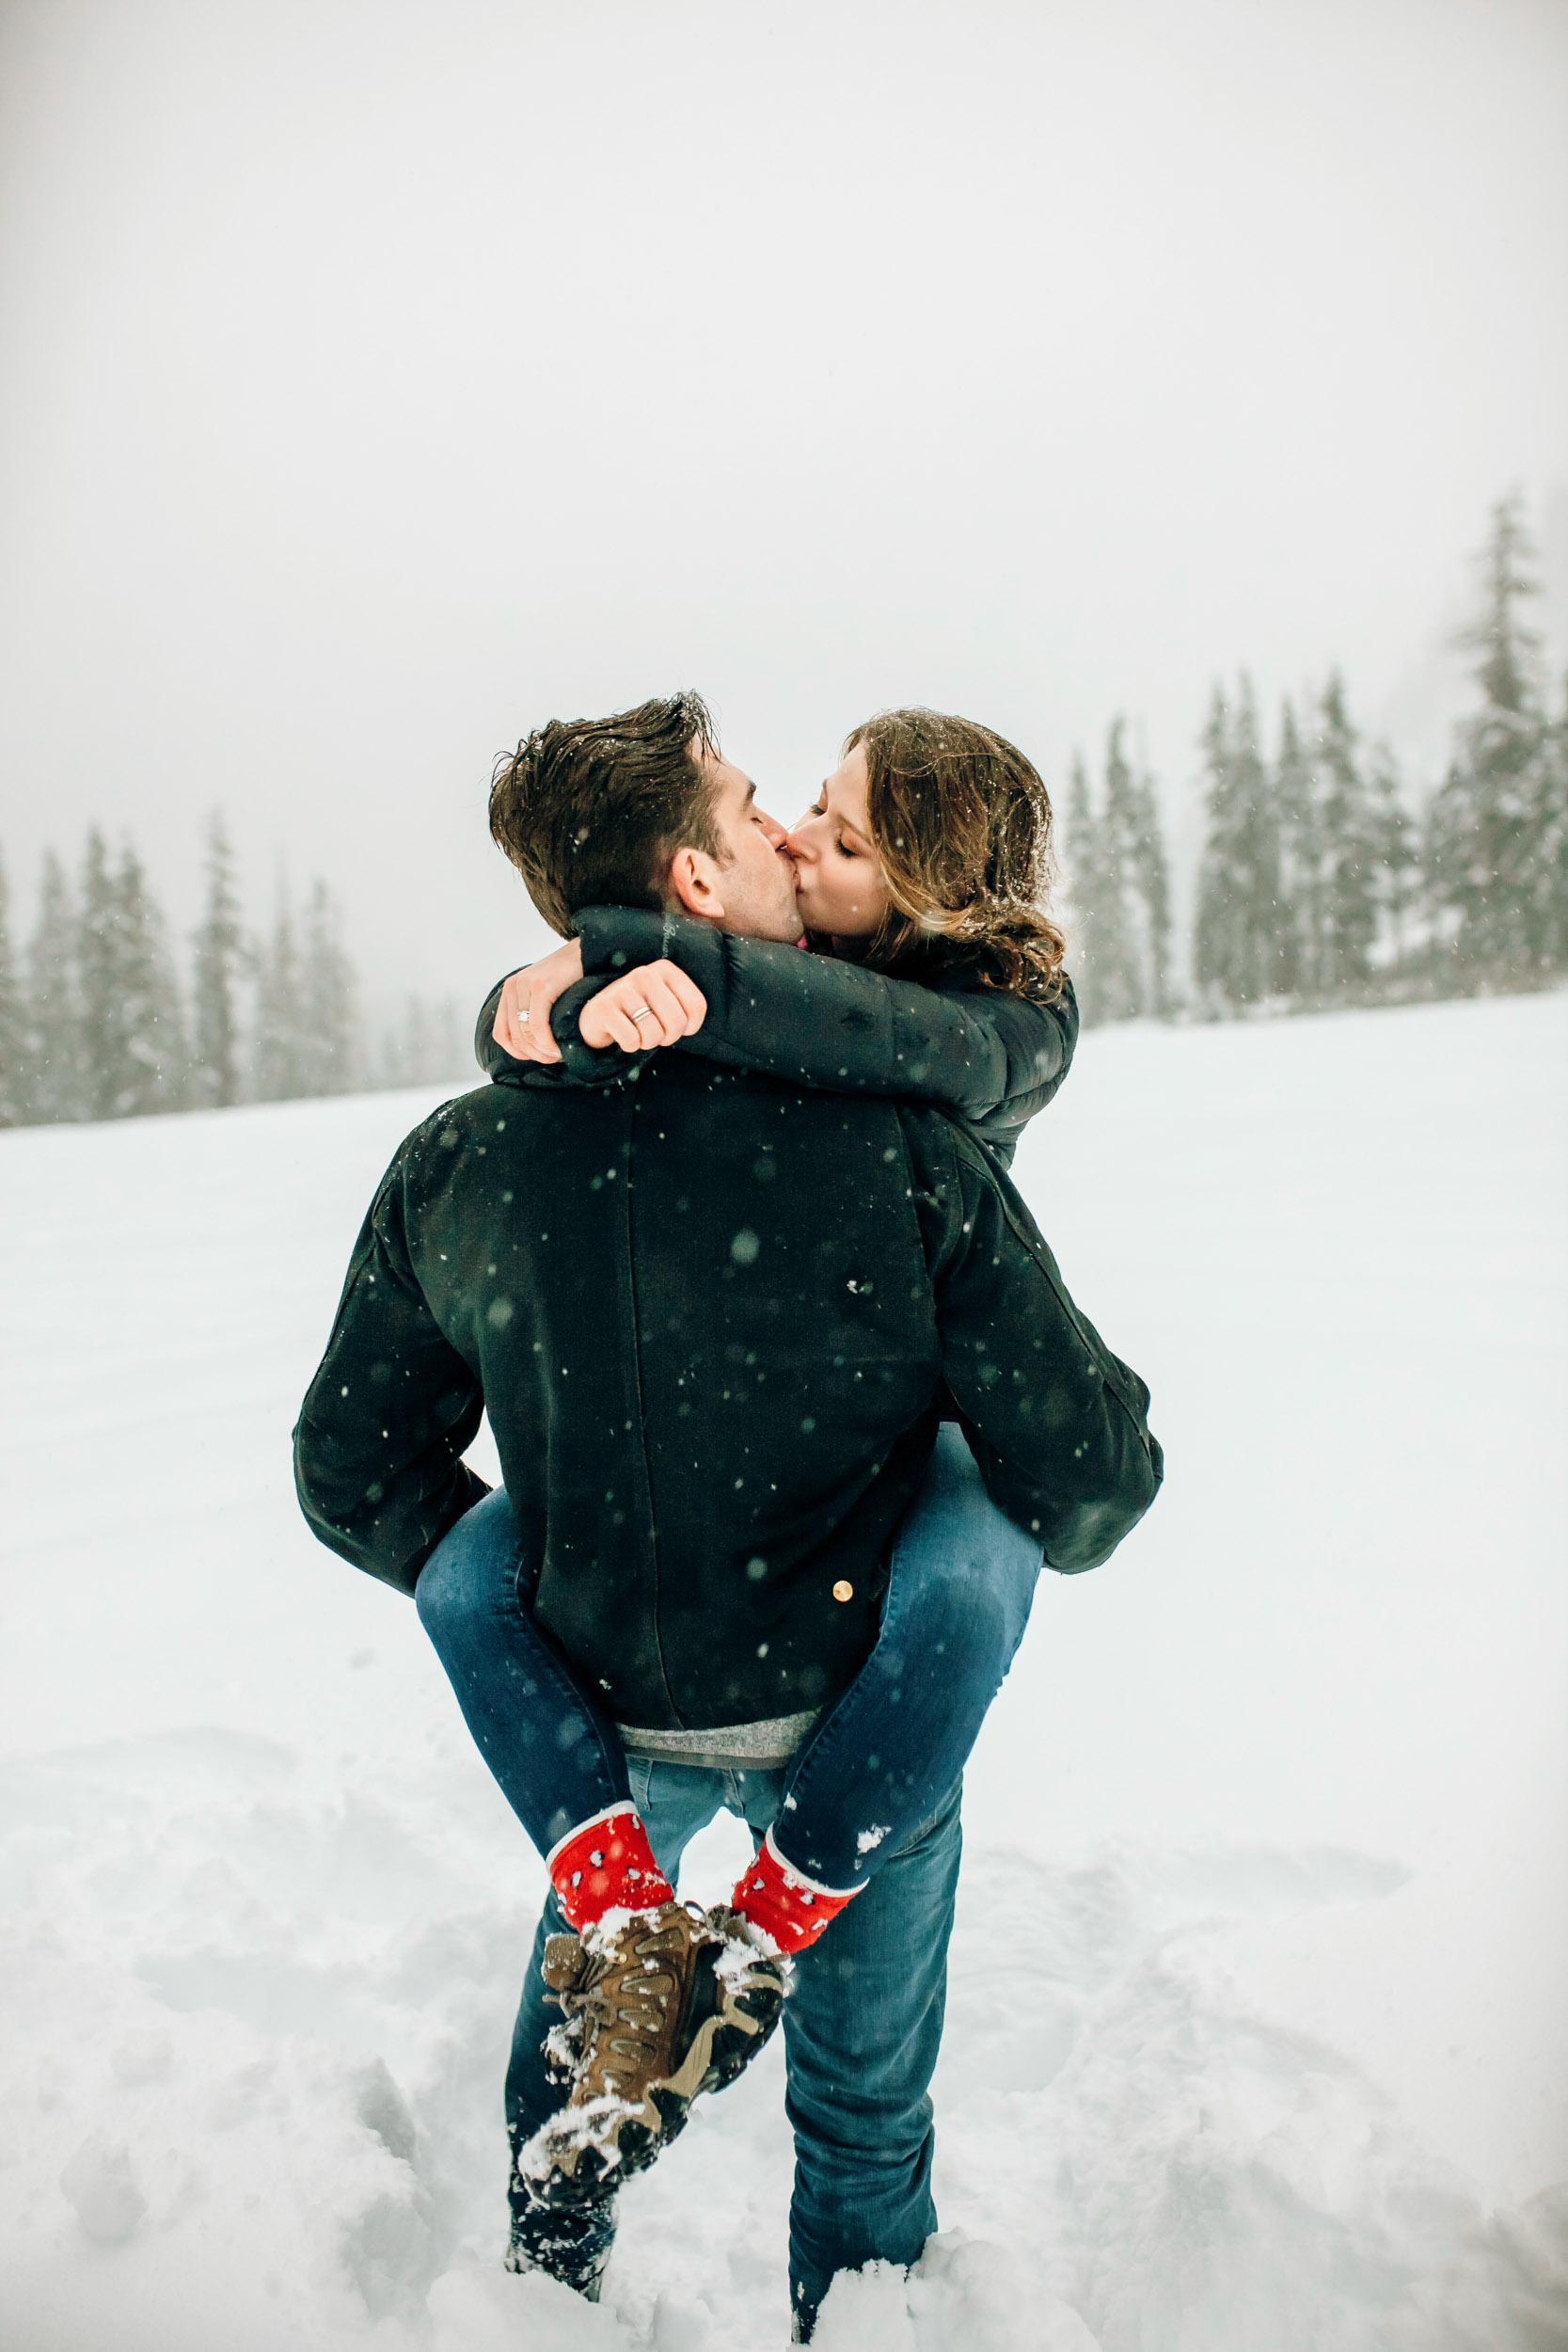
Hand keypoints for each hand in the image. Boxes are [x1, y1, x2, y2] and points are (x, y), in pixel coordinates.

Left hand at [491, 938, 583, 1063]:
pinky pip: (537, 1026)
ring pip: (525, 1035)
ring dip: (542, 1052)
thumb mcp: (544, 994)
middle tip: (554, 1059)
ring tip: (559, 1055)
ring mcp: (526, 986)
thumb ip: (534, 1013)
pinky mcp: (542, 986)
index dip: (518, 1053)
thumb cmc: (570, 977)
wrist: (587, 951)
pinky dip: (547, 1043)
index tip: (539, 1057)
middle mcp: (513, 988)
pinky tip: (559, 1047)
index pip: (502, 1034)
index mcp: (510, 991)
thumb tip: (533, 1046)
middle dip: (535, 1055)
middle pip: (515, 1037)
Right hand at [578, 960, 707, 1052]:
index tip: (678, 1027)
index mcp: (665, 969)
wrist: (600, 1015)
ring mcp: (622, 988)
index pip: (696, 1006)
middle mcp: (644, 974)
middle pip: (677, 1021)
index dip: (690, 1027)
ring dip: (647, 1042)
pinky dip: (630, 1045)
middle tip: (656, 1034)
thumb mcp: (668, 1003)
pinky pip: (631, 1039)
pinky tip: (622, 1034)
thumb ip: (687, 1009)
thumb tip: (689, 1026)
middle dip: (668, 1037)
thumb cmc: (641, 1011)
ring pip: (653, 1033)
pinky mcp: (603, 1007)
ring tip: (638, 1032)